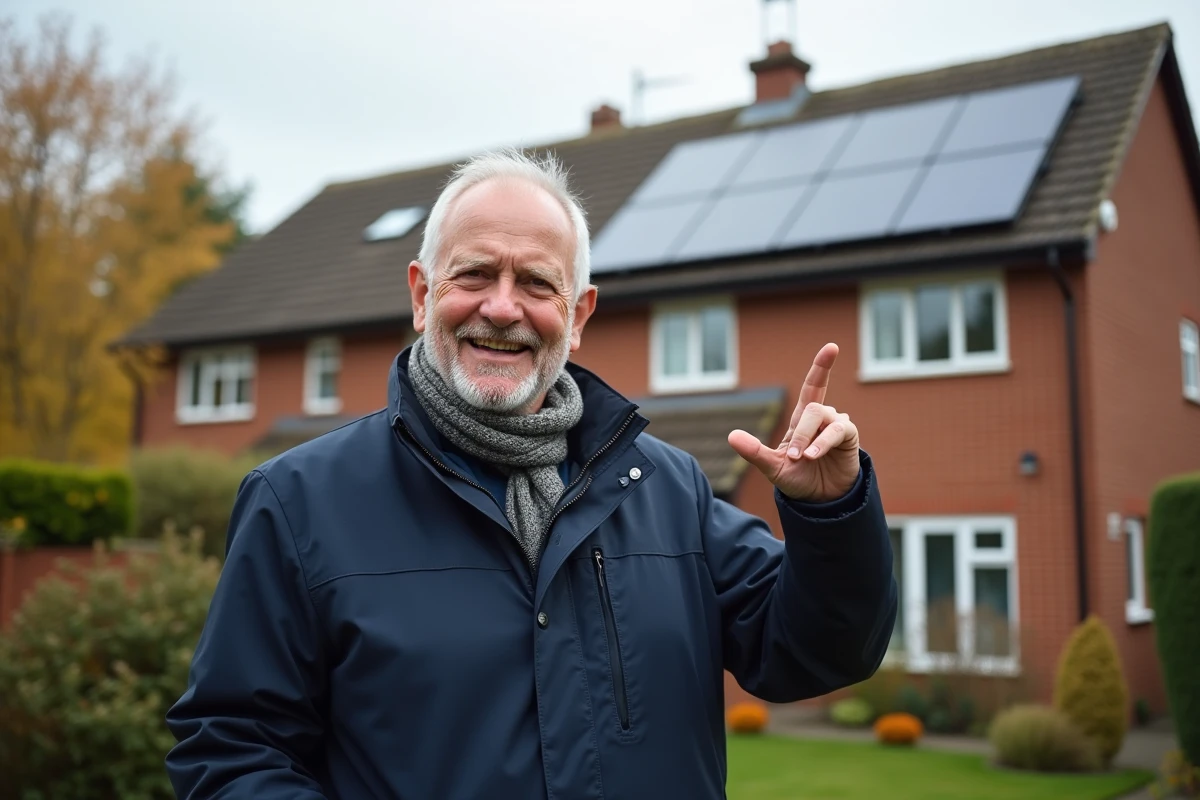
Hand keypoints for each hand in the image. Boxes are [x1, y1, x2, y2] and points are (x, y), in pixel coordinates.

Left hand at [727, 343, 860, 502]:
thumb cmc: (798, 481)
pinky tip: (813, 456)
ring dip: (808, 438)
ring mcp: (837, 427)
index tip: (832, 347)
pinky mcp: (850, 439)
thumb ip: (754, 452)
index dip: (822, 367)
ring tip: (803, 459)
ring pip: (822, 416)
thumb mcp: (772, 467)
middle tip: (793, 457)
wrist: (819, 502)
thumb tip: (731, 436)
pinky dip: (823, 442)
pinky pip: (838, 430)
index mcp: (803, 420)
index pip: (814, 386)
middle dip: (800, 431)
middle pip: (812, 406)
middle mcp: (822, 419)